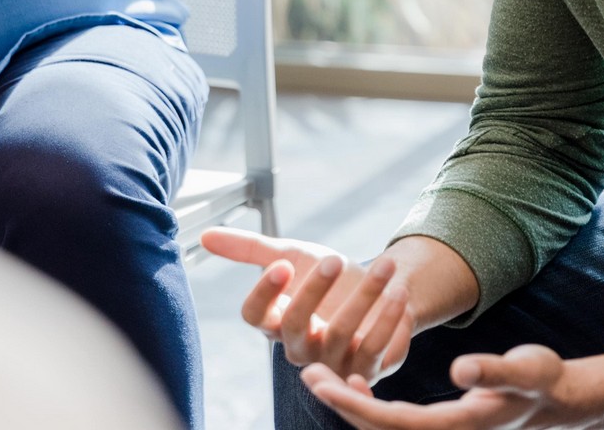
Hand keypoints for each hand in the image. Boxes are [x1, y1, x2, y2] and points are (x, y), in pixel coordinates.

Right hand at [200, 228, 414, 382]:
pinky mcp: (367, 368)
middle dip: (314, 290)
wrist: (381, 288)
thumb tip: (204, 235)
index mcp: (276, 321)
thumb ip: (251, 249)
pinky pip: (374, 349)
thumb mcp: (293, 255)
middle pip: (294, 325)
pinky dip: (388, 319)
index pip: (254, 316)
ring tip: (384, 266)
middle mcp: (300, 347)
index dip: (264, 293)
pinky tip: (398, 292)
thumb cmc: (331, 276)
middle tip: (334, 258)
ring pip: (340, 333)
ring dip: (364, 296)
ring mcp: (333, 361)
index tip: (281, 265)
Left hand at [300, 345, 592, 429]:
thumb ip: (494, 368)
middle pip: (379, 427)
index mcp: (456, 426)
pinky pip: (395, 421)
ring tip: (318, 374)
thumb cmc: (543, 379)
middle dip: (340, 402)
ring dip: (349, 403)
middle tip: (307, 372)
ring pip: (383, 426)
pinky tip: (354, 382)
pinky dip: (369, 405)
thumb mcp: (526, 367)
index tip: (323, 382)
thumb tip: (459, 368)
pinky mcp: (439, 424)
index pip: (392, 421)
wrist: (557, 397)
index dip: (353, 404)